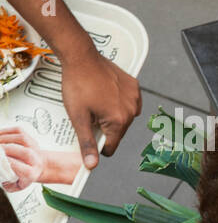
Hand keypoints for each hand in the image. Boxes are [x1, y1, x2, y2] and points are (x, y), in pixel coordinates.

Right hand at [0, 125, 44, 190]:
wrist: (39, 165)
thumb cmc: (25, 174)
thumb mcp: (17, 184)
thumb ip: (8, 185)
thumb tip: (2, 180)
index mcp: (33, 172)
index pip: (25, 169)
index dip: (11, 163)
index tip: (0, 160)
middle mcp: (36, 159)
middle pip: (25, 153)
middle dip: (7, 149)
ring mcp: (34, 147)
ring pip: (22, 138)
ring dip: (4, 138)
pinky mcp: (30, 137)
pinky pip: (19, 131)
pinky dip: (6, 131)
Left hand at [55, 44, 141, 167]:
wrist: (82, 57)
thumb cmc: (77, 85)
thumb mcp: (78, 117)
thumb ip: (87, 142)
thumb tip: (92, 165)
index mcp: (118, 121)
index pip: (111, 146)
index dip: (98, 144)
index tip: (89, 134)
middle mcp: (132, 111)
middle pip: (118, 132)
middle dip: (105, 127)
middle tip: (89, 114)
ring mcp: (135, 98)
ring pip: (125, 117)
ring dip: (113, 115)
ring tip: (97, 101)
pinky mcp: (135, 87)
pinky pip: (130, 103)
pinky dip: (120, 102)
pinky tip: (106, 94)